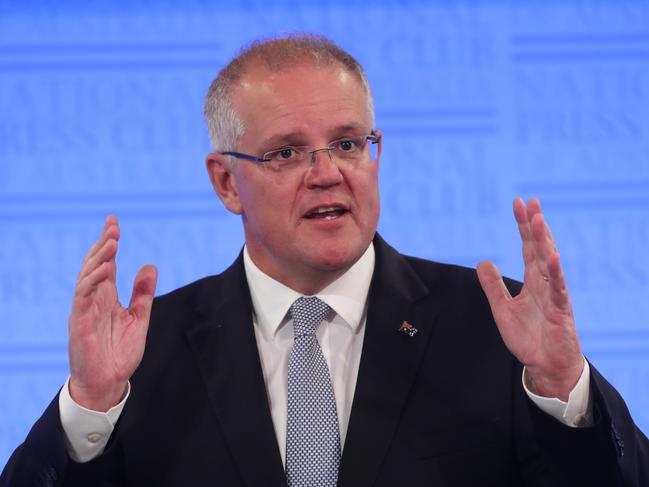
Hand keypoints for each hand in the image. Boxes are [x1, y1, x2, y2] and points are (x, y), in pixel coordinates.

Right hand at [68, 216, 157, 411]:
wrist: (108, 382)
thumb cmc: (119, 352)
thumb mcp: (139, 317)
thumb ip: (143, 293)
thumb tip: (150, 265)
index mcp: (107, 296)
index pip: (106, 263)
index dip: (108, 242)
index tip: (114, 223)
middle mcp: (94, 298)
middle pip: (95, 264)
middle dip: (103, 244)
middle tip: (113, 226)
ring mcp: (85, 309)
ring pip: (88, 276)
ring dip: (99, 258)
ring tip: (112, 242)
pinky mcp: (80, 321)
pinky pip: (83, 296)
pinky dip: (92, 281)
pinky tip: (103, 269)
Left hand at [477, 198, 583, 400]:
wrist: (546, 366)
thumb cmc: (529, 338)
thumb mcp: (502, 309)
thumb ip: (493, 286)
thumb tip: (482, 262)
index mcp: (533, 281)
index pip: (528, 247)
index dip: (523, 226)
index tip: (519, 203)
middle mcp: (545, 283)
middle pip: (540, 248)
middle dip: (535, 225)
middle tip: (531, 202)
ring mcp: (554, 295)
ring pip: (550, 262)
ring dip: (544, 240)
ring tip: (539, 219)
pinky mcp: (560, 311)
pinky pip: (559, 288)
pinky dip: (556, 272)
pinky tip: (553, 255)